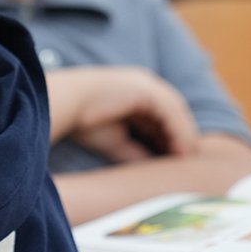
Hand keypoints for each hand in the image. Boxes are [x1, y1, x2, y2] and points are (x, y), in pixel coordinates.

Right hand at [48, 66, 197, 158]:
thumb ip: (136, 151)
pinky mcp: (147, 89)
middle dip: (180, 137)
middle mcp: (144, 85)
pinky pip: (171, 113)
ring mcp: (147, 84)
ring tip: (185, 160)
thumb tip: (153, 167)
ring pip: (176, 112)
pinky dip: (178, 132)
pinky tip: (180, 151)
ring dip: (183, 136)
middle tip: (186, 162)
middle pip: (172, 112)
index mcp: (134, 93)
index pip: (161, 116)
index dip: (169, 138)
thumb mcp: (115, 140)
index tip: (174, 160)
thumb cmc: (82, 120)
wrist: (64, 103)